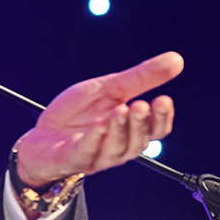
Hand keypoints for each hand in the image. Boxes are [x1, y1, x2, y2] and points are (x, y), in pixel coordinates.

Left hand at [15, 52, 181, 186]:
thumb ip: (141, 78)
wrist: (43, 135)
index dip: (162, 117)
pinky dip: (94, 140)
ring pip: (116, 148)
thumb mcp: (109, 89)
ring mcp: (97, 156)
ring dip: (120, 129)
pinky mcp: (74, 159)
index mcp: (130, 130)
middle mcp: (119, 147)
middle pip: (138, 140)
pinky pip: (86, 153)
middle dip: (141, 122)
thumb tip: (176, 59)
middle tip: (141, 104)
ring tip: (121, 109)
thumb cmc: (79, 114)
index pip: (156, 129)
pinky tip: (98, 126)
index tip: (164, 99)